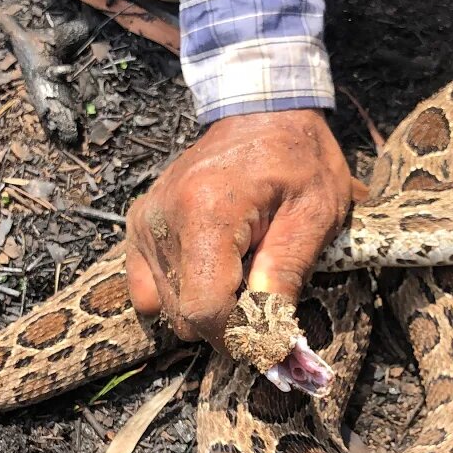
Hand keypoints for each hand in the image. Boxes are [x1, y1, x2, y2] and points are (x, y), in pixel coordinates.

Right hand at [126, 109, 351, 350]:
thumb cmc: (298, 159)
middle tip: (266, 291)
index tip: (272, 336)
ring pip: (168, 310)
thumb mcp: (314, 214)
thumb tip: (273, 340)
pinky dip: (182, 293)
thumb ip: (287, 276)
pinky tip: (213, 268)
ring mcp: (144, 224)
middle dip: (230, 321)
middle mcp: (162, 220)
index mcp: (206, 213)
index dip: (241, 337)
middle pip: (186, 316)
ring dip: (209, 305)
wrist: (262, 112)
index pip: (206, 310)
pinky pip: (148, 292)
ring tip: (243, 268)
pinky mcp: (138, 228)